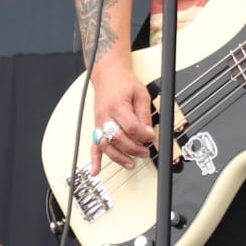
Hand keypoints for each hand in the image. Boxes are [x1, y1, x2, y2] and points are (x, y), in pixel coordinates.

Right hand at [87, 57, 155, 175]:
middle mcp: (105, 116)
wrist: (108, 75)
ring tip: (131, 164)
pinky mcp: (97, 127)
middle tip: (145, 152)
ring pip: (106, 145)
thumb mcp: (141, 94)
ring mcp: (99, 122)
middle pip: (118, 139)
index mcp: (117, 105)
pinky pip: (94, 145)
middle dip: (133, 149)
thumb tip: (148, 132)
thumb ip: (144, 114)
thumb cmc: (123, 82)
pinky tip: (96, 171)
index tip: (151, 137)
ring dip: (118, 158)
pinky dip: (94, 160)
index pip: (131, 127)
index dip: (143, 135)